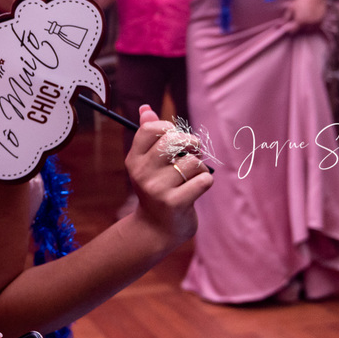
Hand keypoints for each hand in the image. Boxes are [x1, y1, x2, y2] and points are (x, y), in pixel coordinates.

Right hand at [124, 105, 211, 247]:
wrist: (156, 230)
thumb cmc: (156, 189)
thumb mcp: (147, 163)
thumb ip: (147, 135)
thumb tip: (146, 108)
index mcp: (133, 160)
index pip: (152, 128)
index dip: (170, 129)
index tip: (174, 140)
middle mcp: (142, 173)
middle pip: (175, 140)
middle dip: (192, 144)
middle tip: (192, 154)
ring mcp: (157, 189)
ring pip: (194, 161)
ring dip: (200, 167)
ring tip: (191, 177)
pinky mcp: (175, 203)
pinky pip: (204, 180)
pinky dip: (205, 182)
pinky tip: (196, 190)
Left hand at [283, 0, 326, 32]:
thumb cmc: (302, 0)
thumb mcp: (292, 8)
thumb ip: (286, 17)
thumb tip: (281, 24)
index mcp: (299, 21)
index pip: (293, 31)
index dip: (290, 30)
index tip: (289, 28)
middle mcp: (308, 24)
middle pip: (301, 31)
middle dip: (298, 29)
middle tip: (296, 25)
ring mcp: (315, 23)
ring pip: (309, 31)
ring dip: (306, 29)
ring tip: (303, 23)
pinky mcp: (321, 20)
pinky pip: (316, 27)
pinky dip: (312, 26)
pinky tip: (310, 22)